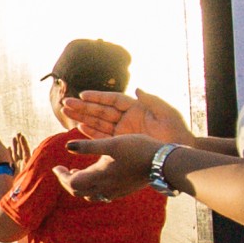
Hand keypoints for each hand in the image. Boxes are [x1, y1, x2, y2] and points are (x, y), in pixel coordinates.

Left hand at [60, 134, 160, 203]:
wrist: (163, 163)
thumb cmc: (138, 149)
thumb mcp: (112, 143)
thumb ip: (88, 146)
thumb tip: (66, 146)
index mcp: (100, 176)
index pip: (71, 183)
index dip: (61, 176)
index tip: (56, 167)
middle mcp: (106, 187)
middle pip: (78, 191)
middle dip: (67, 181)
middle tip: (62, 170)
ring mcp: (116, 191)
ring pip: (90, 194)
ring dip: (80, 185)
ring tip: (77, 172)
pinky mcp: (124, 191)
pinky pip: (102, 195)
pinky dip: (92, 188)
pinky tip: (97, 177)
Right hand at [62, 87, 190, 142]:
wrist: (177, 154)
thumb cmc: (176, 132)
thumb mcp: (167, 113)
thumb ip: (152, 100)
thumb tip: (137, 89)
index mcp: (136, 108)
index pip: (113, 100)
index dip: (98, 97)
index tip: (82, 94)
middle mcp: (127, 118)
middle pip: (101, 110)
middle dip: (83, 107)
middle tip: (66, 103)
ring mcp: (123, 131)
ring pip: (98, 123)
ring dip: (82, 118)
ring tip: (66, 112)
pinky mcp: (121, 144)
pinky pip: (103, 137)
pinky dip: (91, 133)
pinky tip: (80, 127)